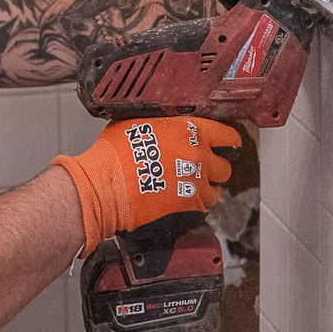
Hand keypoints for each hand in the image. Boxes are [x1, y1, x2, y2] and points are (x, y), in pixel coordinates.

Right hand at [52, 116, 240, 251]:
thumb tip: (162, 126)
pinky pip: (202, 208)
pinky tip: (179, 201)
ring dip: (205, 190)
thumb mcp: (136, 123)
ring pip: (215, 191)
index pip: (228, 137)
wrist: (104, 187)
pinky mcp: (189, 207)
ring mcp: (196, 184)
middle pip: (224, 167)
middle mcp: (199, 156)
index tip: (226, 147)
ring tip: (188, 189)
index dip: (228, 143)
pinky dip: (194, 205)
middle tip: (199, 171)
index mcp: (190, 131)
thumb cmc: (113, 155)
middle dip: (214, 170)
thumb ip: (161, 125)